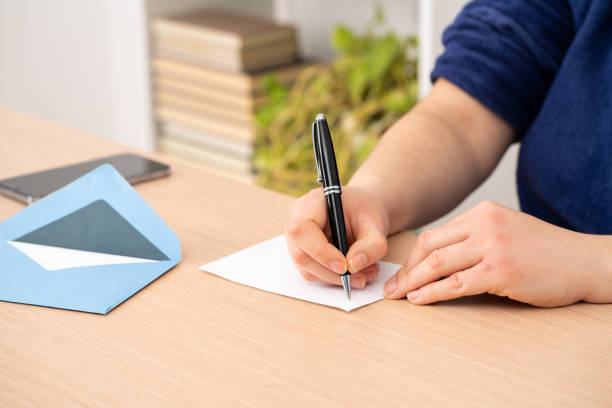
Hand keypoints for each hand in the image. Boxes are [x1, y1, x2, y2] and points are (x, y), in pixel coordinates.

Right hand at [285, 186, 388, 288]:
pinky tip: (355, 273)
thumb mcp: (376, 224)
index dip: (320, 251)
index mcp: (309, 204)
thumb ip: (370, 245)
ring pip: (307, 270)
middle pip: (301, 255)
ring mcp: (296, 241)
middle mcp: (296, 221)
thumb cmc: (364, 211)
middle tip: (359, 278)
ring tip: (364, 275)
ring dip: (336, 279)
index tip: (345, 266)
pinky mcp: (303, 255)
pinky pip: (314, 274)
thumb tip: (353, 266)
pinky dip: (335, 279)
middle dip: (331, 273)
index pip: (301, 230)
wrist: (362, 211)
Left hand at [384, 201, 609, 306]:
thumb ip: (475, 239)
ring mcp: (492, 245)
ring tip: (399, 296)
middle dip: (407, 269)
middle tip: (392, 287)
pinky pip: (457, 283)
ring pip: (439, 263)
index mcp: (482, 213)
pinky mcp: (501, 269)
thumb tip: (438, 261)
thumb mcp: (506, 232)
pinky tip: (420, 300)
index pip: (435, 234)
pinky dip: (433, 293)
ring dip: (413, 282)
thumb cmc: (545, 253)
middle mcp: (484, 224)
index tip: (402, 273)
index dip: (413, 257)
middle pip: (430, 246)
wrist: (584, 262)